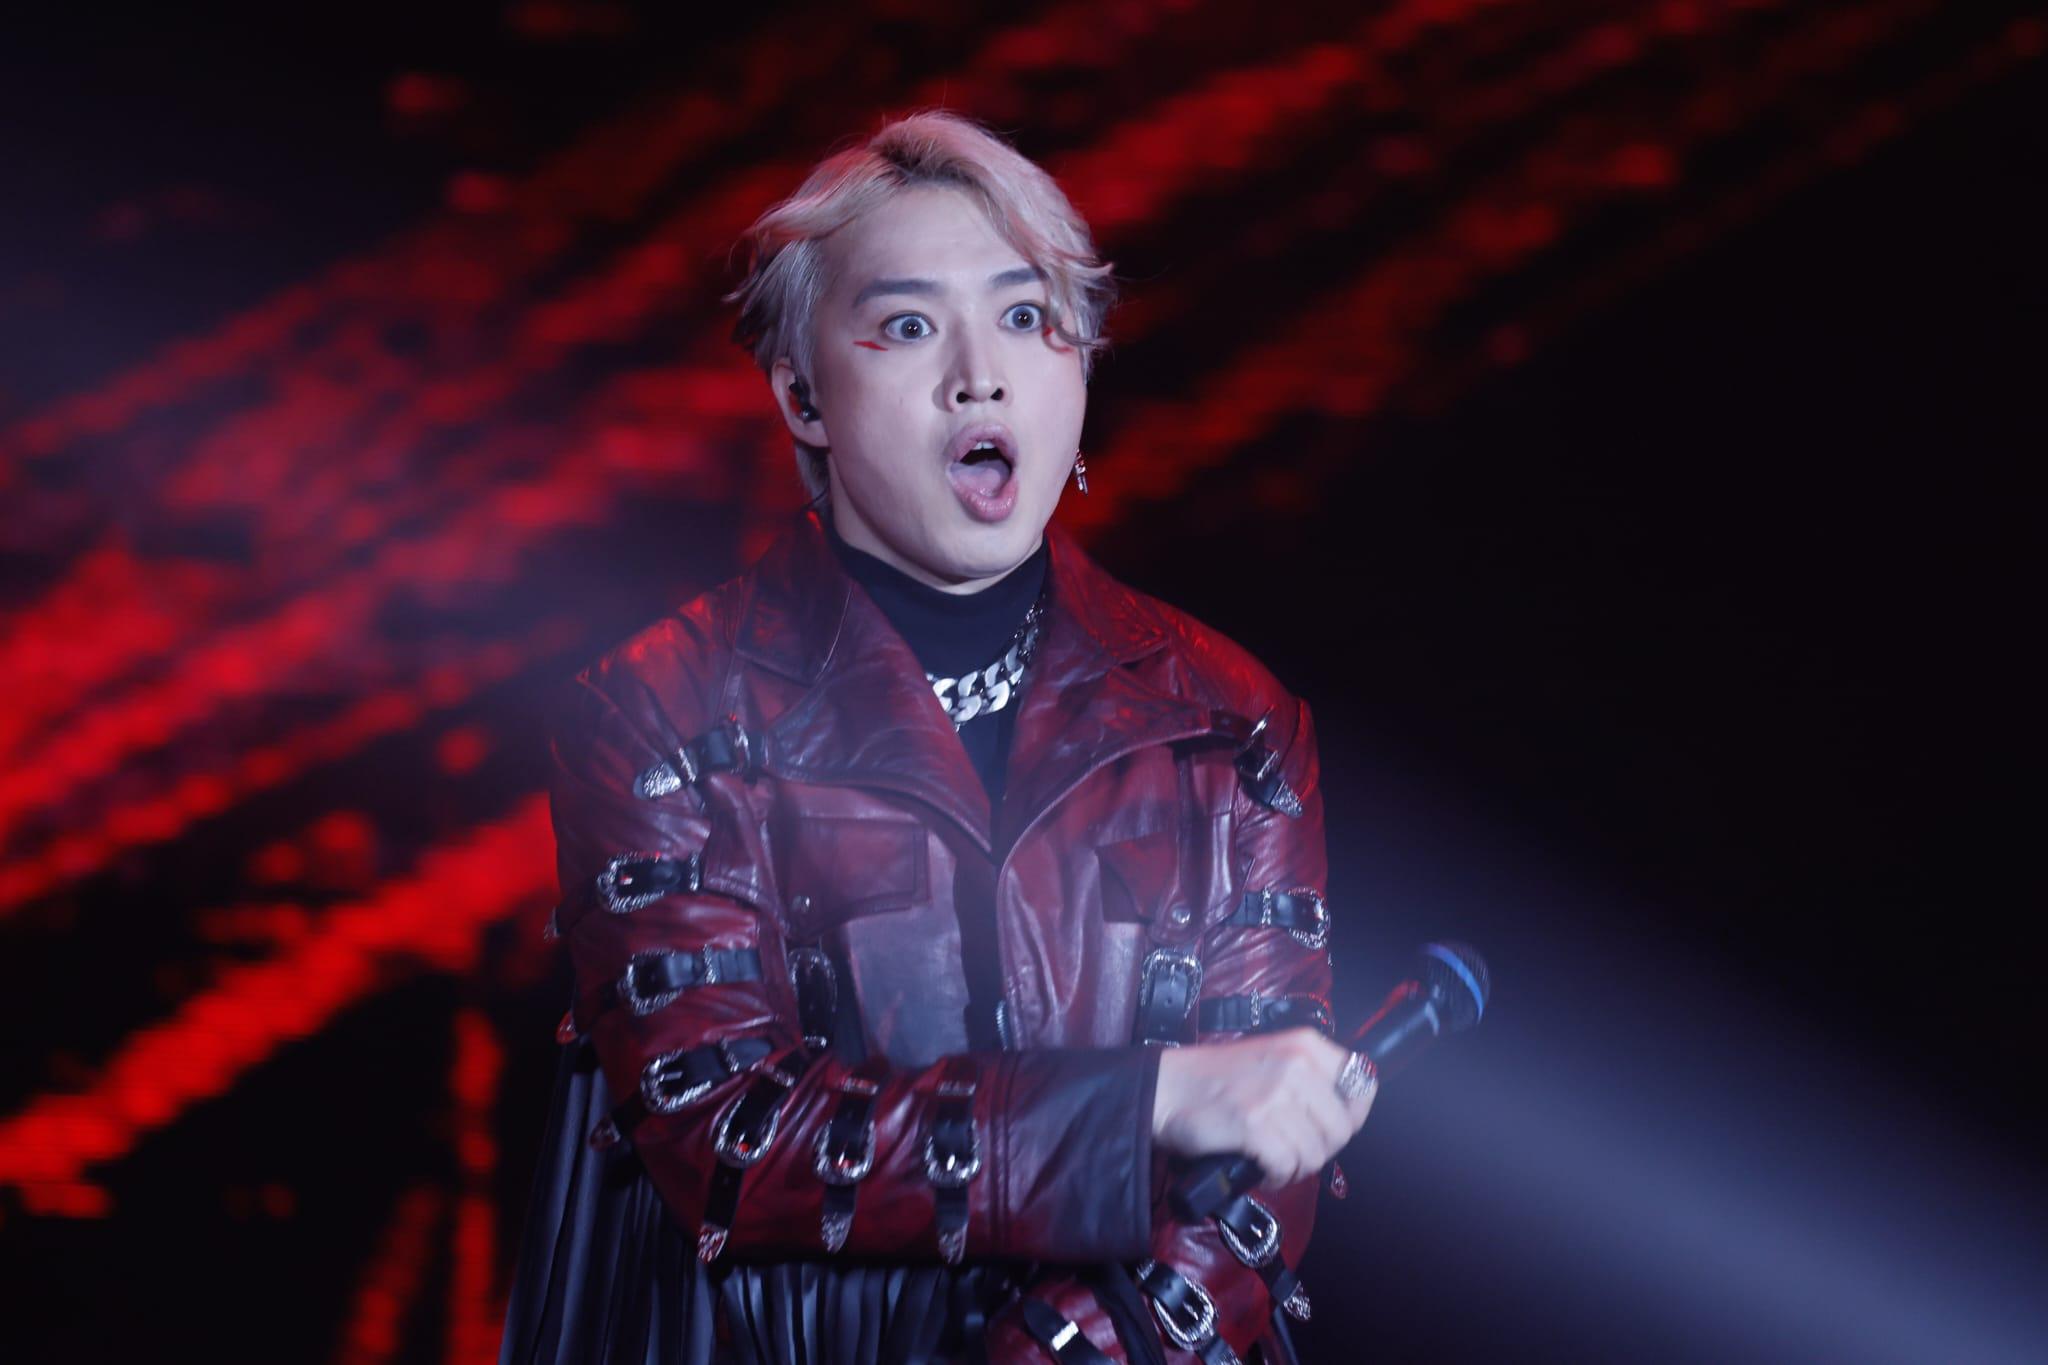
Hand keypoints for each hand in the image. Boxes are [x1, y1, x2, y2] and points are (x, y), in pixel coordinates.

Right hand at [1151, 1029, 1375, 1189]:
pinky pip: (1287, 1165)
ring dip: (1294, 1167)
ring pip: (1315, 1153)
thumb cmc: (1216, 1081)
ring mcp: (1275, 1094)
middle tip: (1291, 1149)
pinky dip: (1275, 1175)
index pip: (1362, 1083)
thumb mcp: (1272, 1060)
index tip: (1328, 1127)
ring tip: (1271, 1158)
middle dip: (1318, 1149)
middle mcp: (1296, 1064)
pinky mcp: (1255, 1124)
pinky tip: (1259, 1167)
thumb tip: (1347, 1117)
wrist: (1166, 1088)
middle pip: (1341, 1129)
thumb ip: (1310, 1078)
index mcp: (1305, 1044)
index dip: (1351, 1115)